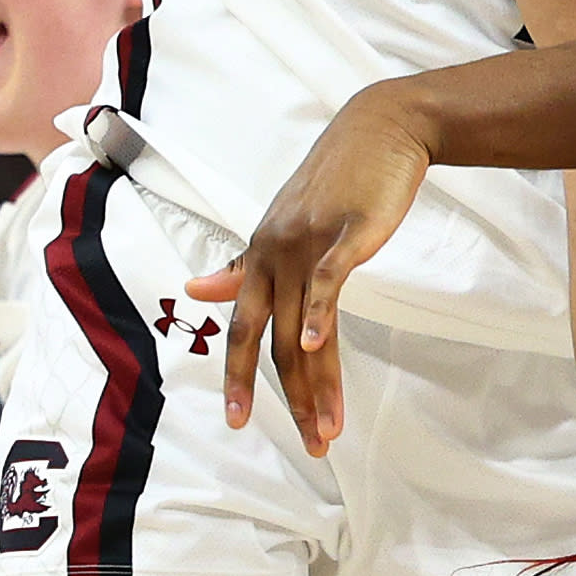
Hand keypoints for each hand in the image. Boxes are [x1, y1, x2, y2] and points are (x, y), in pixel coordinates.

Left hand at [188, 88, 432, 454]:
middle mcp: (275, 254)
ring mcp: (308, 243)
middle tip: (306, 446)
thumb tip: (196, 284)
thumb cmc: (336, 178)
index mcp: (260, 256)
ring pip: (304, 327)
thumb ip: (244, 261)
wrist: (380, 129)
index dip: (238, 377)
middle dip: (286, 399)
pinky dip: (320, 312)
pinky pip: (328, 280)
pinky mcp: (346, 233)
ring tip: (330, 428)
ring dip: (318, 383)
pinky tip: (317, 344)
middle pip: (272, 340)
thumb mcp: (283, 222)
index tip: (237, 421)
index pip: (244, 329)